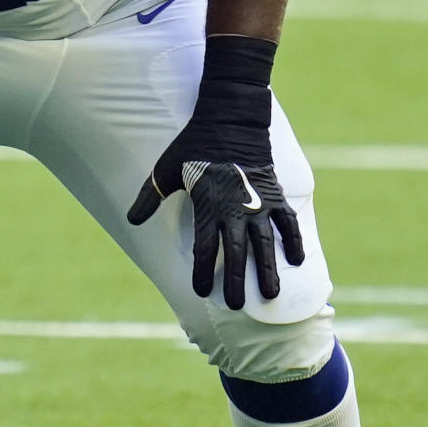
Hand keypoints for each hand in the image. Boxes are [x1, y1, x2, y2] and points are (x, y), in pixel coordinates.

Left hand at [126, 35, 303, 309]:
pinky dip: (294, 241)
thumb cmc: (193, 144)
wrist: (230, 119)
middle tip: (237, 307)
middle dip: (237, 282)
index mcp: (207, 206)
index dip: (203, 273)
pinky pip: (288, 223)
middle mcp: (235, 210)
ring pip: (265, 245)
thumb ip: (148, 197)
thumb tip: (131, 221)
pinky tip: (296, 261)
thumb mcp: (164, 169)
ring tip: (271, 296)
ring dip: (268, 271)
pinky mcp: (276, 194)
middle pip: (236, 254)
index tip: (202, 292)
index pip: (204, 250)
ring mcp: (258, 204)